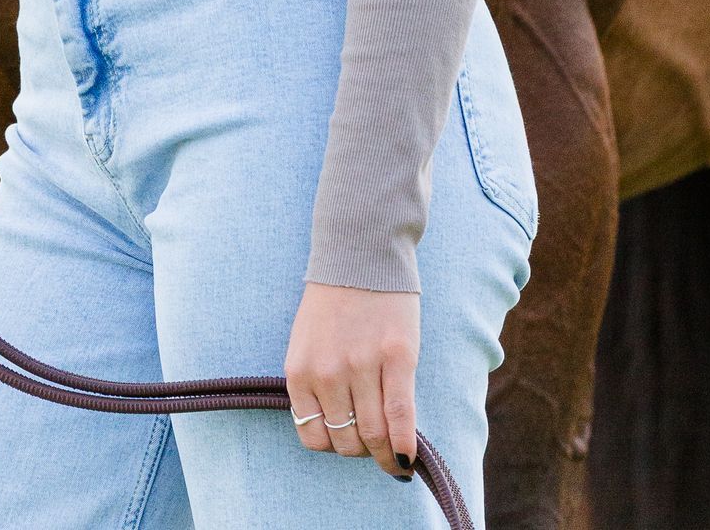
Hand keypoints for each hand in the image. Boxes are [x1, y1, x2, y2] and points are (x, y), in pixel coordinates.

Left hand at [284, 280, 419, 475]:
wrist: (360, 252)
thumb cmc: (334, 301)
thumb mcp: (307, 343)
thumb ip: (315, 383)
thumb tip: (337, 428)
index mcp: (300, 372)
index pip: (314, 437)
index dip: (334, 446)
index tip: (349, 442)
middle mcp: (327, 374)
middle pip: (346, 441)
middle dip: (362, 452)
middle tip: (375, 447)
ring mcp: (362, 366)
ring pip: (374, 434)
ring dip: (385, 455)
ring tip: (392, 456)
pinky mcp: (396, 357)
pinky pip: (400, 415)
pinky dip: (405, 444)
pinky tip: (409, 458)